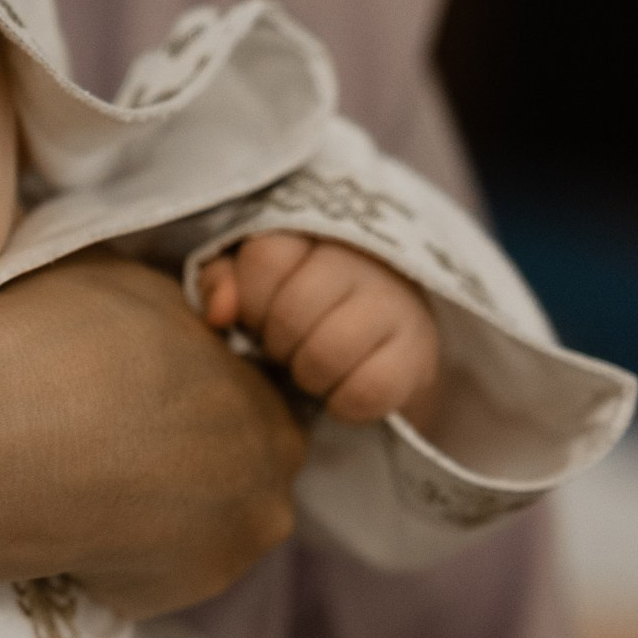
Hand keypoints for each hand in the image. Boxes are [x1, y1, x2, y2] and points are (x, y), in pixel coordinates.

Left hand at [197, 233, 439, 425]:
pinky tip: (344, 390)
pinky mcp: (419, 356)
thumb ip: (222, 283)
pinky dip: (345, 403)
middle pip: (292, 311)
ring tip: (316, 367)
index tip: (263, 314)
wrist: (391, 338)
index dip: (253, 300)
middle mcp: (362, 262)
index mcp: (316, 235)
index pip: (265, 257)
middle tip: (290, 347)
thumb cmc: (307, 308)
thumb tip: (218, 312)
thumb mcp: (257, 286)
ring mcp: (396, 306)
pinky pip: (367, 391)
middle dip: (278, 342)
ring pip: (327, 354)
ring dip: (309, 375)